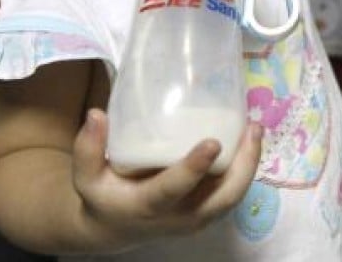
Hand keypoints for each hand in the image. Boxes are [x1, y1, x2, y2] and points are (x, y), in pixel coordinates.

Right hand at [72, 109, 262, 247]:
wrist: (116, 228)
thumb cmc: (104, 195)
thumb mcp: (86, 177)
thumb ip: (88, 148)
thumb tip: (96, 114)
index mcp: (147, 206)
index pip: (174, 189)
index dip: (194, 168)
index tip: (213, 142)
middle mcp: (178, 217)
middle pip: (221, 198)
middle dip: (242, 166)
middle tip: (252, 129)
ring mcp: (197, 218)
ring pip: (232, 197)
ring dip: (250, 165)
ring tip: (255, 130)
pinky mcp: (207, 213)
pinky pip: (233, 194)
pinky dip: (246, 169)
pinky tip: (251, 140)